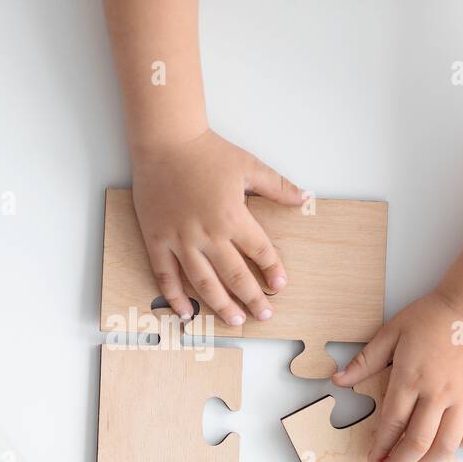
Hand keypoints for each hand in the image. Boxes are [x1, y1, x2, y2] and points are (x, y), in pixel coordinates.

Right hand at [131, 130, 303, 324]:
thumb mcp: (248, 165)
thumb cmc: (205, 152)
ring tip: (235, 320)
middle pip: (236, 276)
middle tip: (264, 315)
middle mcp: (208, 234)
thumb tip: (305, 196)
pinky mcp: (157, 240)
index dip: (273, 271)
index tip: (280, 285)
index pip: (260, 252)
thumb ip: (277, 187)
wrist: (165, 141)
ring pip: (203, 284)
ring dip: (221, 305)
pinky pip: (166, 276)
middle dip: (253, 299)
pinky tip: (187, 313)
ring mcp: (180, 240)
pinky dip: (176, 298)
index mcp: (233, 217)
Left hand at [333, 290, 462, 461]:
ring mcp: (461, 398)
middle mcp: (437, 393)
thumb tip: (338, 380)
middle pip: (417, 442)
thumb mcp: (391, 333)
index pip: (391, 423)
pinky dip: (458, 446)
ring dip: (428, 461)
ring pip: (447, 444)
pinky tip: (445, 446)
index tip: (371, 460)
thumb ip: (365, 361)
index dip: (379, 447)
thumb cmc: (432, 316)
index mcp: (411, 378)